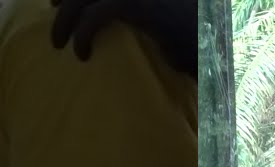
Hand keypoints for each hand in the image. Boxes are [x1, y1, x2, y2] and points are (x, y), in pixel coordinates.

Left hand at [50, 0, 193, 74]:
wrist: (221, 48)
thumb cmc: (199, 39)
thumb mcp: (164, 20)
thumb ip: (141, 12)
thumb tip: (117, 18)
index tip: (61, 0)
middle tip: (53, 10)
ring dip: (65, 17)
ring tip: (58, 43)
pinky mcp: (139, 6)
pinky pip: (97, 14)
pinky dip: (82, 33)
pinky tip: (82, 53)